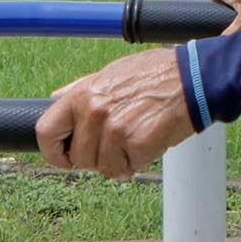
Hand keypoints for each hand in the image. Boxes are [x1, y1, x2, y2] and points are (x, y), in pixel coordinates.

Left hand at [37, 48, 199, 178]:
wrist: (193, 79)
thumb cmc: (154, 75)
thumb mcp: (110, 73)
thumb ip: (80, 89)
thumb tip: (55, 99)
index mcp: (82, 95)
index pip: (46, 132)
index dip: (53, 152)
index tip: (65, 158)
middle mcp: (94, 112)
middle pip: (79, 158)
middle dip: (96, 158)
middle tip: (117, 145)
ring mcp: (114, 130)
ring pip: (104, 168)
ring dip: (120, 161)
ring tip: (136, 139)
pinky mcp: (136, 144)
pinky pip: (128, 168)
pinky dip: (139, 161)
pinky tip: (149, 143)